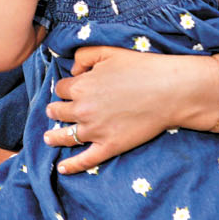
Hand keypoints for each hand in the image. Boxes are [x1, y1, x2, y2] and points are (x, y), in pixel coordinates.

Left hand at [44, 45, 198, 172]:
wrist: (170, 91)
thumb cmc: (142, 67)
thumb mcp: (108, 51)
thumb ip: (84, 56)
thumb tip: (72, 70)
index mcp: (80, 86)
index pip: (60, 88)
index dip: (65, 88)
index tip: (70, 90)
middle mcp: (82, 110)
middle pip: (57, 112)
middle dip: (55, 110)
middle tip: (55, 111)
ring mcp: (94, 130)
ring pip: (64, 136)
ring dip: (53, 137)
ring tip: (48, 138)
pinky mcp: (109, 146)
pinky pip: (84, 160)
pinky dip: (71, 166)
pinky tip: (62, 168)